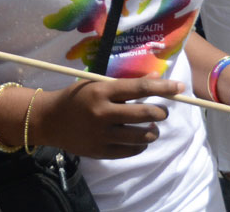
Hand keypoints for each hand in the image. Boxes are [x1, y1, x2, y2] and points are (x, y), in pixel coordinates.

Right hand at [32, 74, 179, 159]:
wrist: (50, 120)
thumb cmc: (77, 97)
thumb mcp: (97, 85)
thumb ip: (124, 85)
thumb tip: (155, 79)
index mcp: (102, 91)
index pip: (139, 88)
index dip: (163, 87)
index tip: (179, 88)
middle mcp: (103, 113)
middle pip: (145, 114)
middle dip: (161, 112)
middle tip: (162, 112)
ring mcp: (102, 135)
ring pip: (142, 136)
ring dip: (153, 131)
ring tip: (152, 127)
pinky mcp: (101, 151)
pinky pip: (131, 151)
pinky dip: (140, 144)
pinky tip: (138, 138)